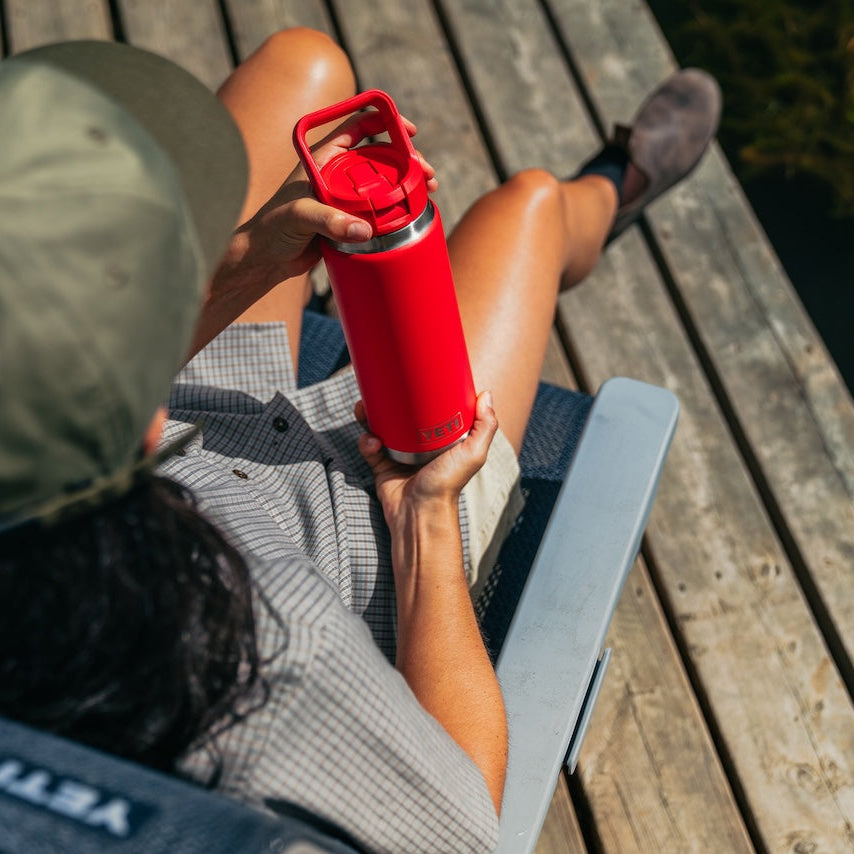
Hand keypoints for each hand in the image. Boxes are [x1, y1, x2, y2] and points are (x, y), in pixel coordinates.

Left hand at [229, 111, 437, 285]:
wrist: (265, 260)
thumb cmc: (272, 230)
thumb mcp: (299, 218)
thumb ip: (329, 221)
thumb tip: (365, 230)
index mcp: (323, 158)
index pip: (357, 127)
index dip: (386, 121)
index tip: (409, 131)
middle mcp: (337, 173)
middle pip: (380, 155)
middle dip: (408, 159)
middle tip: (427, 173)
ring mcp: (345, 197)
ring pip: (384, 183)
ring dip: (408, 184)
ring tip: (429, 192)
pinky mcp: (350, 220)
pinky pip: (380, 209)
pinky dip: (399, 208)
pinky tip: (415, 211)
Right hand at [357, 391, 497, 531]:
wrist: (419, 514)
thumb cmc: (448, 486)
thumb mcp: (473, 454)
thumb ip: (485, 427)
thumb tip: (486, 394)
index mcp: (441, 438)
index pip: (432, 408)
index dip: (423, 391)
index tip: (413, 374)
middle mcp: (420, 444)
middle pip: (401, 413)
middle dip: (387, 399)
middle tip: (377, 388)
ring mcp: (399, 454)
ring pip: (381, 426)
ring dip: (369, 415)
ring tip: (363, 408)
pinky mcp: (382, 465)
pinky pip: (370, 447)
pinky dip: (366, 442)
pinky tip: (370, 440)